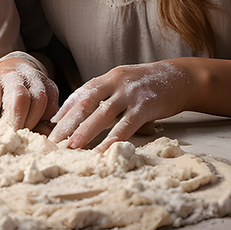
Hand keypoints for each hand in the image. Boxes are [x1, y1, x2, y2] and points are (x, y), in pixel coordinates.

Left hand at [0, 52, 58, 131]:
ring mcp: (45, 84)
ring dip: (35, 124)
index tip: (6, 131)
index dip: (14, 117)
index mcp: (14, 76)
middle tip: (13, 137)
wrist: (18, 67)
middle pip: (37, 102)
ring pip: (47, 108)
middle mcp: (33, 77)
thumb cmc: (1, 84)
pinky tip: (33, 129)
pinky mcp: (54, 91)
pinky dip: (44, 123)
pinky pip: (52, 112)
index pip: (19, 97)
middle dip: (25, 123)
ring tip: (22, 135)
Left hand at [49, 61, 192, 151]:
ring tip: (71, 147)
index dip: (64, 110)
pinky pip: (125, 126)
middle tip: (53, 141)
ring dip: (85, 131)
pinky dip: (112, 140)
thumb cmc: (149, 84)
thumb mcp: (124, 83)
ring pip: (102, 114)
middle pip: (85, 103)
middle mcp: (116, 82)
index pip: (80, 93)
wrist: (181, 77)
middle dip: (68, 123)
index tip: (50, 127)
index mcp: (108, 77)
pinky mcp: (145, 106)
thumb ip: (106, 95)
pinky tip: (102, 151)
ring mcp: (130, 94)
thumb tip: (84, 115)